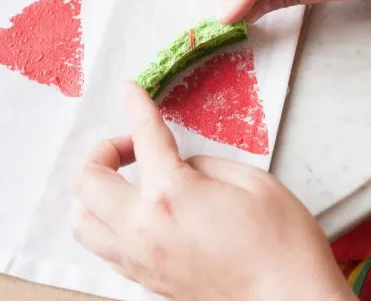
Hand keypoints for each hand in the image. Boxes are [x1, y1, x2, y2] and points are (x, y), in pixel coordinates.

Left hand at [73, 82, 355, 300]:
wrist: (289, 300)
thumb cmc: (281, 242)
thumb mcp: (252, 181)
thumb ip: (204, 164)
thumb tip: (182, 166)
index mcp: (171, 194)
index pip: (143, 136)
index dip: (135, 106)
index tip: (129, 91)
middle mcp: (143, 229)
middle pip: (87, 180)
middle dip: (102, 151)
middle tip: (131, 146)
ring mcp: (140, 259)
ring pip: (82, 221)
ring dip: (93, 192)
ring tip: (123, 181)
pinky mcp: (146, 279)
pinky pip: (104, 246)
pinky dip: (106, 221)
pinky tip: (135, 212)